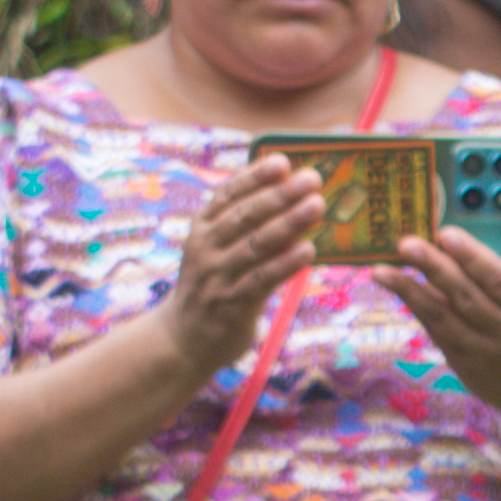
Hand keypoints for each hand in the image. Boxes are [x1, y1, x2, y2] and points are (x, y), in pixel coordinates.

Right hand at [161, 156, 324, 375]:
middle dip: (281, 195)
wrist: (183, 339)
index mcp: (202, 227)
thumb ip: (246, 226)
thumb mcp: (217, 250)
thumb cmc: (212, 285)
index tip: (283, 161)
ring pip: (256, 245)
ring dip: (290, 223)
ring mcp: (217, 276)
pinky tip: (309, 250)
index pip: (228, 194)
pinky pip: (263, 279)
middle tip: (312, 179)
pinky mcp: (231, 305)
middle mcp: (205, 248)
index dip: (256, 176)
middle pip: (246, 216)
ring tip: (317, 206)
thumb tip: (293, 200)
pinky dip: (286, 263)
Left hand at [377, 227, 500, 432]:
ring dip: (410, 291)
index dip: (473, 257)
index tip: (447, 234)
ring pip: (443, 318)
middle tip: (407, 244)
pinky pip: (436, 331)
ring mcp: (486, 353)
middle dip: (434, 267)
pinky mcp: (465, 365)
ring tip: (383, 270)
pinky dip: (417, 307)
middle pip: (467, 297)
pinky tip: (398, 287)